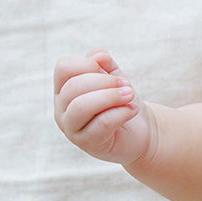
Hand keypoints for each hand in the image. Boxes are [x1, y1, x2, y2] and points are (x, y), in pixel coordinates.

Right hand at [53, 50, 152, 166]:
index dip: (87, 64)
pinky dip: (121, 112)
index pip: (64, 67)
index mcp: (63, 89)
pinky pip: (101, 123)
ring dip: (111, 96)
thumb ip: (104, 63)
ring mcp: (71, 128)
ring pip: (82, 106)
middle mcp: (61, 109)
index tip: (108, 71)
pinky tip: (132, 110)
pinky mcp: (87, 144)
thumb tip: (98, 56)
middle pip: (74, 86)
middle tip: (127, 86)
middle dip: (105, 82)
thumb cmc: (121, 102)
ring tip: (130, 95)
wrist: (140, 131)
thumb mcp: (114, 77)